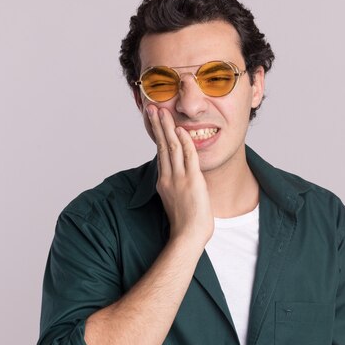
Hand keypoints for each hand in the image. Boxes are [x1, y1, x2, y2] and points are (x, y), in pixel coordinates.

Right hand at [146, 106, 213, 245]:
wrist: (188, 236)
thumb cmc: (186, 225)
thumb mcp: (176, 203)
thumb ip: (176, 190)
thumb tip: (178, 184)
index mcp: (164, 182)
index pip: (161, 153)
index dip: (158, 135)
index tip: (155, 122)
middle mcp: (168, 178)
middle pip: (162, 146)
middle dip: (157, 125)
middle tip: (151, 108)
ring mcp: (179, 178)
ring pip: (172, 147)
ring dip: (167, 127)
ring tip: (162, 112)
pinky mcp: (192, 180)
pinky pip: (188, 156)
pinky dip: (185, 141)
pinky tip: (181, 129)